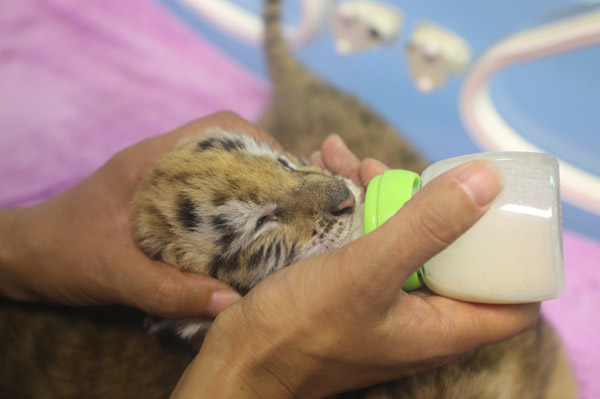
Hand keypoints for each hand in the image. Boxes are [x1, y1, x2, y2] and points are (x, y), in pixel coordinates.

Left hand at [0, 112, 273, 317]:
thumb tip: (231, 301)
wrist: (24, 256)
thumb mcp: (115, 274)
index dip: (261, 142)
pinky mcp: (160, 201)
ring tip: (279, 214)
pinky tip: (244, 234)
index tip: (289, 173)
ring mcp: (161, 180)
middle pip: (228, 144)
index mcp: (152, 162)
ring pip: (219, 168)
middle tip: (294, 198)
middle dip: (266, 166)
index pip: (218, 128)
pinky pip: (206, 193)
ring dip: (251, 185)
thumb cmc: (61, 254)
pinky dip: (231, 206)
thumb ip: (169, 289)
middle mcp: (161, 163)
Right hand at [171, 135, 539, 397]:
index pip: (511, 300)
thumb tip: (486, 182)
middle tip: (395, 170)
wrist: (239, 360)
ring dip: (379, 196)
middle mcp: (420, 319)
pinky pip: (365, 243)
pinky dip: (351, 209)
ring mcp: (384, 305)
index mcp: (441, 327)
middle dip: (428, 202)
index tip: (497, 208)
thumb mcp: (366, 272)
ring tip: (346, 161)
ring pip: (399, 240)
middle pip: (449, 253)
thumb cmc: (300, 331)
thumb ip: (426, 227)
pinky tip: (323, 174)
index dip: (514, 255)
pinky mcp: (353, 293)